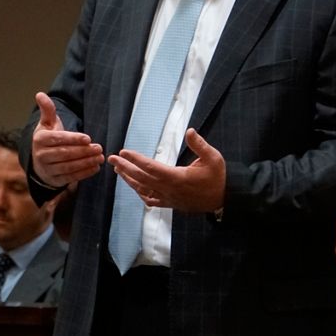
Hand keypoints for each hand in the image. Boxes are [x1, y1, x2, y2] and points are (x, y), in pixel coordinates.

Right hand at [30, 92, 103, 187]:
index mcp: (40, 139)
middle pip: (65, 153)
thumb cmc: (47, 139)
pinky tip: (96, 167)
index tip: (88, 138)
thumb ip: (47, 110)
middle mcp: (41, 155)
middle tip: (99, 148)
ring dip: (86, 162)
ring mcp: (47, 169)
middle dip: (83, 151)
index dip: (74, 139)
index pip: (58, 139)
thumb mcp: (46, 123)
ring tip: (100, 157)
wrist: (39, 161)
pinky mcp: (55, 180)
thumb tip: (40, 94)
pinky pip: (71, 177)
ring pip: (69, 166)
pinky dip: (84, 173)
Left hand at [108, 128, 225, 212]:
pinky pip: (150, 200)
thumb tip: (189, 131)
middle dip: (125, 167)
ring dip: (129, 179)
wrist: (223, 200)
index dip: (135, 159)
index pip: (150, 167)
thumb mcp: (214, 158)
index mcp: (177, 177)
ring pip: (143, 190)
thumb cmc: (218, 178)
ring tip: (118, 170)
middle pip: (141, 178)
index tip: (123, 152)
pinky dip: (140, 193)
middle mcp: (169, 189)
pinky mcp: (170, 204)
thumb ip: (200, 145)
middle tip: (111, 158)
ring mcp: (168, 198)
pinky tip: (134, 187)